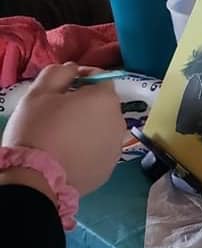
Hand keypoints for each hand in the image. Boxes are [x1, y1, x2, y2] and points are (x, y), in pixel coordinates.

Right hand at [2, 63, 125, 195]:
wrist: (36, 179)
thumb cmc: (37, 130)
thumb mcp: (39, 93)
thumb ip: (59, 73)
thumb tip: (73, 69)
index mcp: (106, 99)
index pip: (100, 79)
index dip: (81, 79)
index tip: (62, 87)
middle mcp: (119, 121)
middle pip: (103, 105)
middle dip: (85, 104)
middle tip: (58, 112)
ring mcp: (117, 147)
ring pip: (102, 128)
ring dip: (88, 126)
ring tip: (62, 135)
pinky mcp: (109, 169)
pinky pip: (99, 150)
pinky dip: (88, 148)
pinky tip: (68, 154)